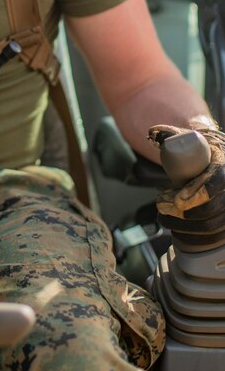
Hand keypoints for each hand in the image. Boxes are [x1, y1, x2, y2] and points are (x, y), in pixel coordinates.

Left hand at [149, 123, 224, 245]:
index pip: (218, 182)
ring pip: (211, 226)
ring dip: (184, 226)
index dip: (198, 192)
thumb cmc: (200, 150)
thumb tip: (153, 133)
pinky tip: (176, 230)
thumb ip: (170, 134)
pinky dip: (192, 236)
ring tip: (163, 217)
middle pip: (213, 210)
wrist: (214, 159)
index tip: (176, 199)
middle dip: (184, 214)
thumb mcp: (188, 138)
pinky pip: (213, 236)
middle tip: (161, 208)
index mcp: (224, 165)